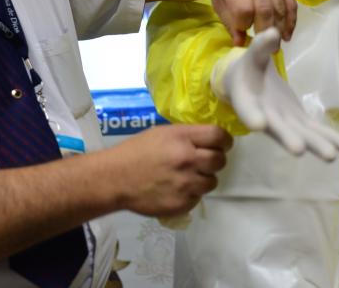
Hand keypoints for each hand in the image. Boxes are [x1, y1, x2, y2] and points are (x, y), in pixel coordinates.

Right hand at [108, 124, 231, 216]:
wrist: (115, 179)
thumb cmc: (135, 152)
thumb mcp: (162, 133)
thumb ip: (187, 136)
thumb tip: (209, 140)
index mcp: (182, 138)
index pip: (219, 136)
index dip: (224, 140)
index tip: (221, 143)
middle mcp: (188, 160)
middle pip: (220, 160)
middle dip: (215, 159)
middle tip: (204, 161)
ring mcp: (186, 184)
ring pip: (212, 182)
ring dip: (203, 178)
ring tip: (186, 177)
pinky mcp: (182, 204)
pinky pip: (198, 197)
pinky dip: (191, 194)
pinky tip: (176, 189)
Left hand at [206, 0, 295, 45]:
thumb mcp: (217, 1)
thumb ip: (229, 22)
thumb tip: (241, 43)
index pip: (244, 9)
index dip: (244, 24)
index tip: (242, 31)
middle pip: (265, 9)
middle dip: (266, 32)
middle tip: (266, 48)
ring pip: (280, 7)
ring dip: (280, 29)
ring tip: (276, 44)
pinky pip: (291, 2)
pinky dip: (291, 20)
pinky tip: (287, 34)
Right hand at [221, 27, 338, 160]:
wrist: (250, 83)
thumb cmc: (248, 69)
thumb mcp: (250, 55)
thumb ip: (260, 46)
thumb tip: (273, 33)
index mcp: (246, 101)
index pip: (247, 110)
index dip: (252, 116)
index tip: (258, 124)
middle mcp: (266, 118)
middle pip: (278, 129)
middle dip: (289, 138)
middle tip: (299, 150)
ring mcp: (286, 123)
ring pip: (301, 135)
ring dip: (316, 144)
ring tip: (332, 156)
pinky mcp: (300, 122)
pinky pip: (317, 132)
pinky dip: (332, 140)